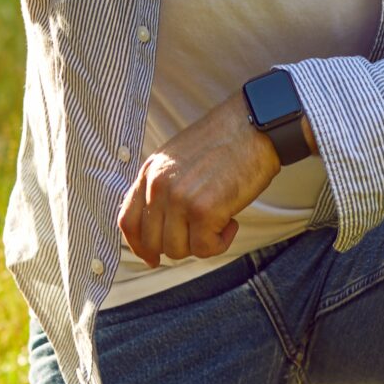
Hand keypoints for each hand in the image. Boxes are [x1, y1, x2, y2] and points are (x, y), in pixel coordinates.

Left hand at [117, 91, 283, 266]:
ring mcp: (179, 198)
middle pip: (153, 242)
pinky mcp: (204, 210)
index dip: (138, 246)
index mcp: (150, 172)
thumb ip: (163, 186)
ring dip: (202, 244)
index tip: (151, 258)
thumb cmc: (225, 140)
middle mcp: (159, 186)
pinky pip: (205, 248)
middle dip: (178, 246)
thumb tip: (159, 223)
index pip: (128, 220)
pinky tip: (232, 223)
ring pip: (178, 250)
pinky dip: (220, 243)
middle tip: (201, 234)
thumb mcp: (178, 158)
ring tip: (220, 222)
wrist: (255, 126)